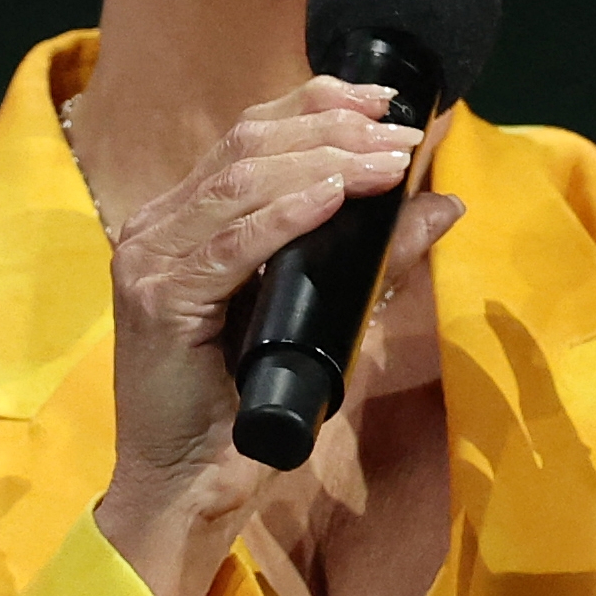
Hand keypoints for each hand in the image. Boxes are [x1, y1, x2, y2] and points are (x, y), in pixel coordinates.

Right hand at [92, 77, 462, 595]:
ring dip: (326, 161)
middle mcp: (159, 228)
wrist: (187, 492)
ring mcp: (151, 261)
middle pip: (249, 143)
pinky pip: (230, 244)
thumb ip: (375, 261)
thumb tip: (444, 201)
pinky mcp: (159, 303)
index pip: (252, 134)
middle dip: (335, 127)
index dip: (321, 103)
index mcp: (187, 220)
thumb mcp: (329, 321)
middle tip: (403, 136)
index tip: (389, 102)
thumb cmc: (248, 413)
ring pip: (241, 180)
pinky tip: (334, 196)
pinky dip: (287, 214)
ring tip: (387, 160)